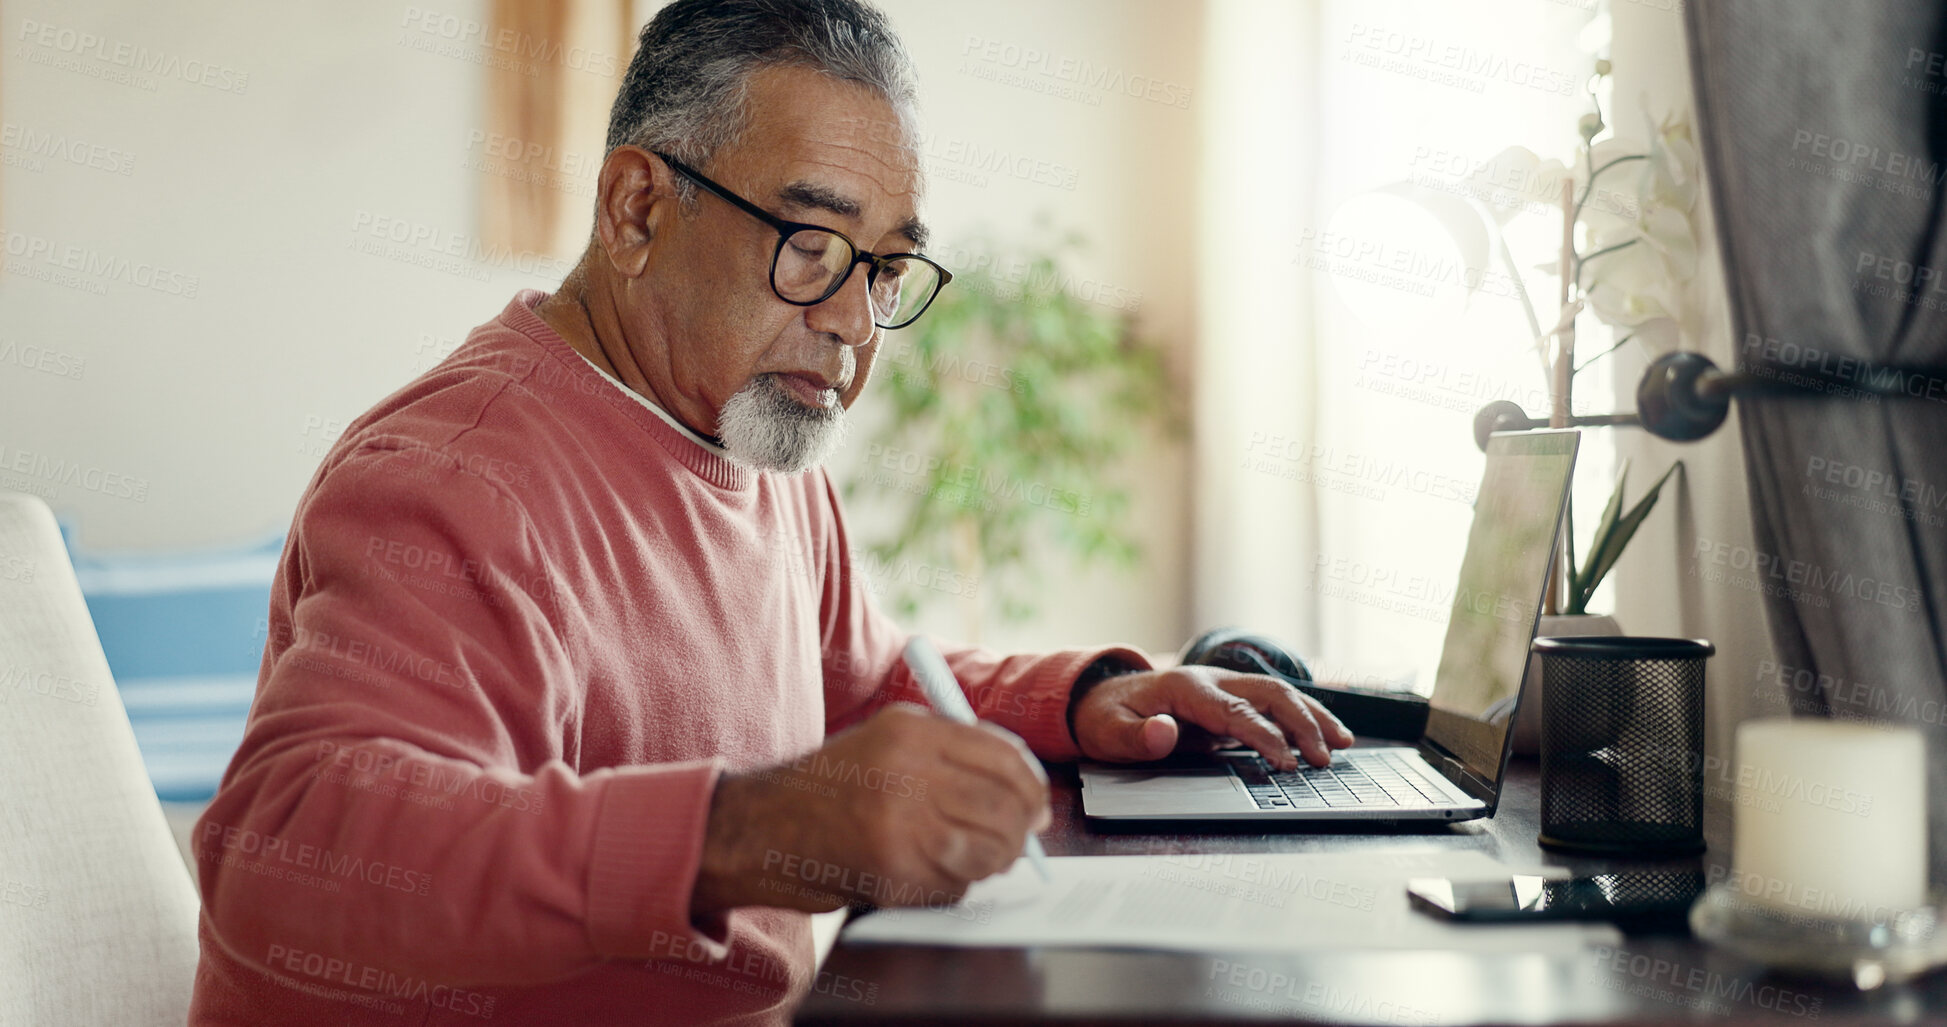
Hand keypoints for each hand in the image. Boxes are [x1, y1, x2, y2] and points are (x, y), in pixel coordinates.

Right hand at [691, 704, 1050, 914]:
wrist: (762, 827)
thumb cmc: (831, 786)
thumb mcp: (886, 741)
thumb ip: (952, 752)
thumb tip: (1026, 788)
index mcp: (910, 732)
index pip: (1004, 757)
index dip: (1032, 786)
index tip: (1038, 804)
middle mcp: (906, 773)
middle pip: (1005, 806)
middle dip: (1022, 830)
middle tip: (1020, 839)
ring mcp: (899, 826)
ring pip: (988, 850)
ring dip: (992, 861)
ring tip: (971, 856)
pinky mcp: (892, 872)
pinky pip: (954, 885)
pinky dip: (953, 886)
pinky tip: (925, 872)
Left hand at [1069, 667, 1354, 770]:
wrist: (1102, 698)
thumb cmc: (1106, 716)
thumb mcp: (1107, 731)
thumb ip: (1135, 737)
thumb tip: (1164, 733)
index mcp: (1186, 688)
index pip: (1235, 711)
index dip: (1263, 736)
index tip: (1286, 762)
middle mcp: (1212, 681)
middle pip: (1270, 693)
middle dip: (1302, 723)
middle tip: (1325, 758)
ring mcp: (1225, 688)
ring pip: (1279, 695)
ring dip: (1313, 717)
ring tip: (1343, 744)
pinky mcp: (1231, 700)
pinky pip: (1273, 706)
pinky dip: (1302, 719)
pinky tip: (1324, 738)